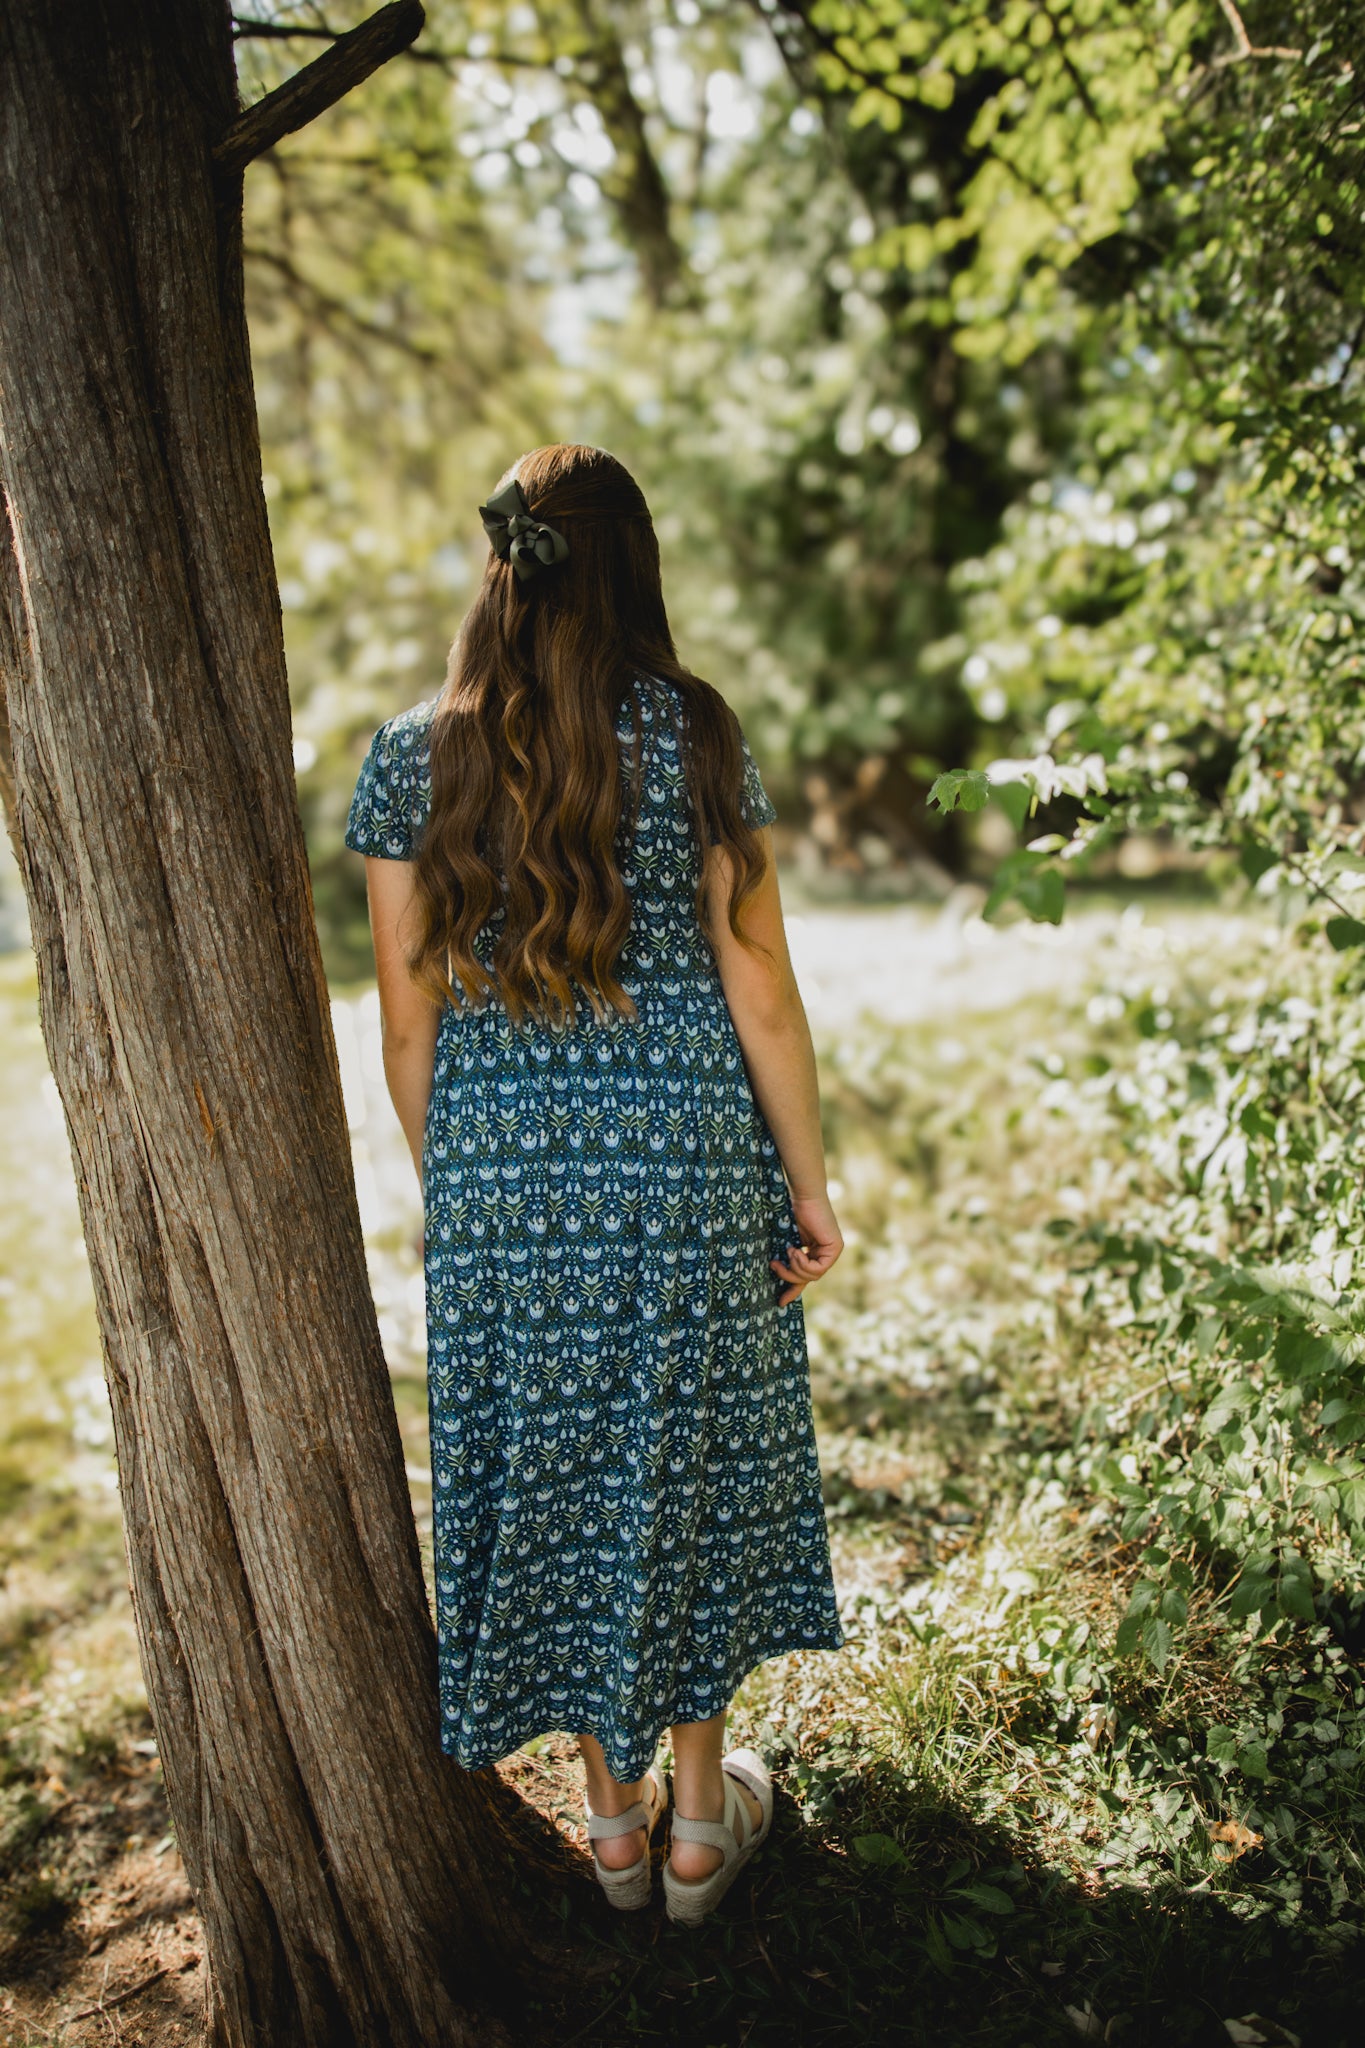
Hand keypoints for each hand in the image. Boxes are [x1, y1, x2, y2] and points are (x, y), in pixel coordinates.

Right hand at [770, 1190, 842, 1305]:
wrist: (802, 1196)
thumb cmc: (791, 1212)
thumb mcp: (788, 1242)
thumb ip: (789, 1258)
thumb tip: (779, 1277)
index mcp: (815, 1251)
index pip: (806, 1276)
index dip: (793, 1290)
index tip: (780, 1302)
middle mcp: (827, 1253)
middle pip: (809, 1278)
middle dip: (790, 1278)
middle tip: (775, 1267)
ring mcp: (833, 1251)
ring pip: (813, 1276)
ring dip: (795, 1268)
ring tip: (787, 1252)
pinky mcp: (835, 1248)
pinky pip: (818, 1269)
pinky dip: (803, 1263)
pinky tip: (795, 1250)